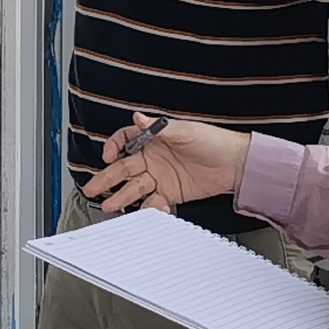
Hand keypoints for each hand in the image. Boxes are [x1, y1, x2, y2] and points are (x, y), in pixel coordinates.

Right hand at [87, 114, 246, 216]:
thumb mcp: (185, 130)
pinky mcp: (170, 194)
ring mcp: (160, 178)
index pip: (125, 141)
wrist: (235, 164)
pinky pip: (152, 203)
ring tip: (110, 206)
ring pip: (133, 189)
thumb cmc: (214, 141)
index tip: (108, 155)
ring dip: (121, 197)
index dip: (113, 147)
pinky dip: (148, 209)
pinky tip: (147, 210)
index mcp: (153, 140)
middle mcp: (153, 159)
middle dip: (106, 179)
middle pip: (123, 169)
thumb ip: (158, 127)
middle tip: (93, 188)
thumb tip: (138, 118)